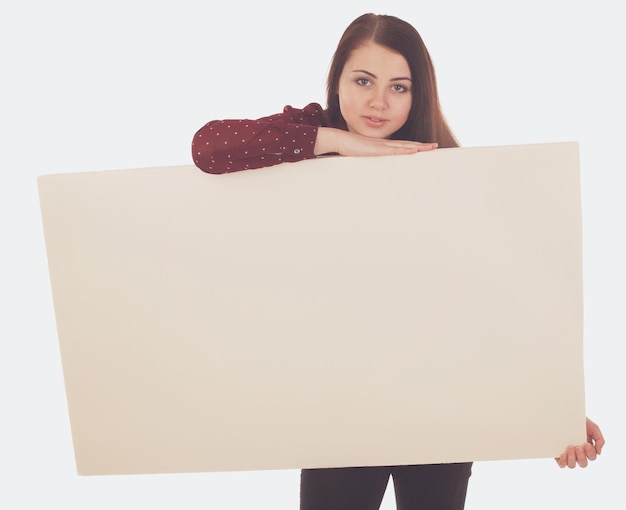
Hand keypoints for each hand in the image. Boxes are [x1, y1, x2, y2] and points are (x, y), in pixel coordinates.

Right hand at [314, 127, 436, 156]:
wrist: (338, 139)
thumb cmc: (347, 147)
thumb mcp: (361, 154)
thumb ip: (367, 156)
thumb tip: (369, 160)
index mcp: (382, 145)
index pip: (402, 146)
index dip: (414, 146)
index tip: (425, 148)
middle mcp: (384, 144)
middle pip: (407, 145)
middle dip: (422, 146)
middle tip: (435, 146)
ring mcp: (381, 146)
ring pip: (404, 146)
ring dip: (418, 147)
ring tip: (431, 148)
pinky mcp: (376, 149)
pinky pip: (394, 150)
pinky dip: (405, 150)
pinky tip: (414, 151)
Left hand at [555, 417, 604, 467]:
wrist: (565, 415)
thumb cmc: (580, 422)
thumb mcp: (593, 428)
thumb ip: (600, 439)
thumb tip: (599, 452)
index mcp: (587, 449)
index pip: (592, 457)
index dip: (590, 453)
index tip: (586, 443)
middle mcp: (578, 454)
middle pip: (583, 463)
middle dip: (581, 456)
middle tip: (578, 446)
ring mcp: (568, 454)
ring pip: (572, 465)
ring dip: (572, 458)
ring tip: (570, 448)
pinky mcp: (559, 454)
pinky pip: (562, 464)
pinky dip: (563, 462)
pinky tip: (563, 454)